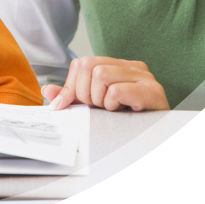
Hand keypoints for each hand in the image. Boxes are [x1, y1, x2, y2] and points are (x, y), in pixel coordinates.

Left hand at [42, 57, 168, 111]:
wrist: (157, 140)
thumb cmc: (128, 123)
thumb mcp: (95, 108)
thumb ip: (73, 98)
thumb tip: (47, 90)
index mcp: (117, 66)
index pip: (81, 63)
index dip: (72, 88)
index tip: (78, 106)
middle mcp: (132, 65)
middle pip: (88, 65)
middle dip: (86, 94)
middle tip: (100, 109)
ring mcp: (144, 75)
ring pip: (100, 75)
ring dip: (100, 101)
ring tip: (113, 110)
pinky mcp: (153, 91)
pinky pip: (116, 90)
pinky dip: (112, 104)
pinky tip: (124, 112)